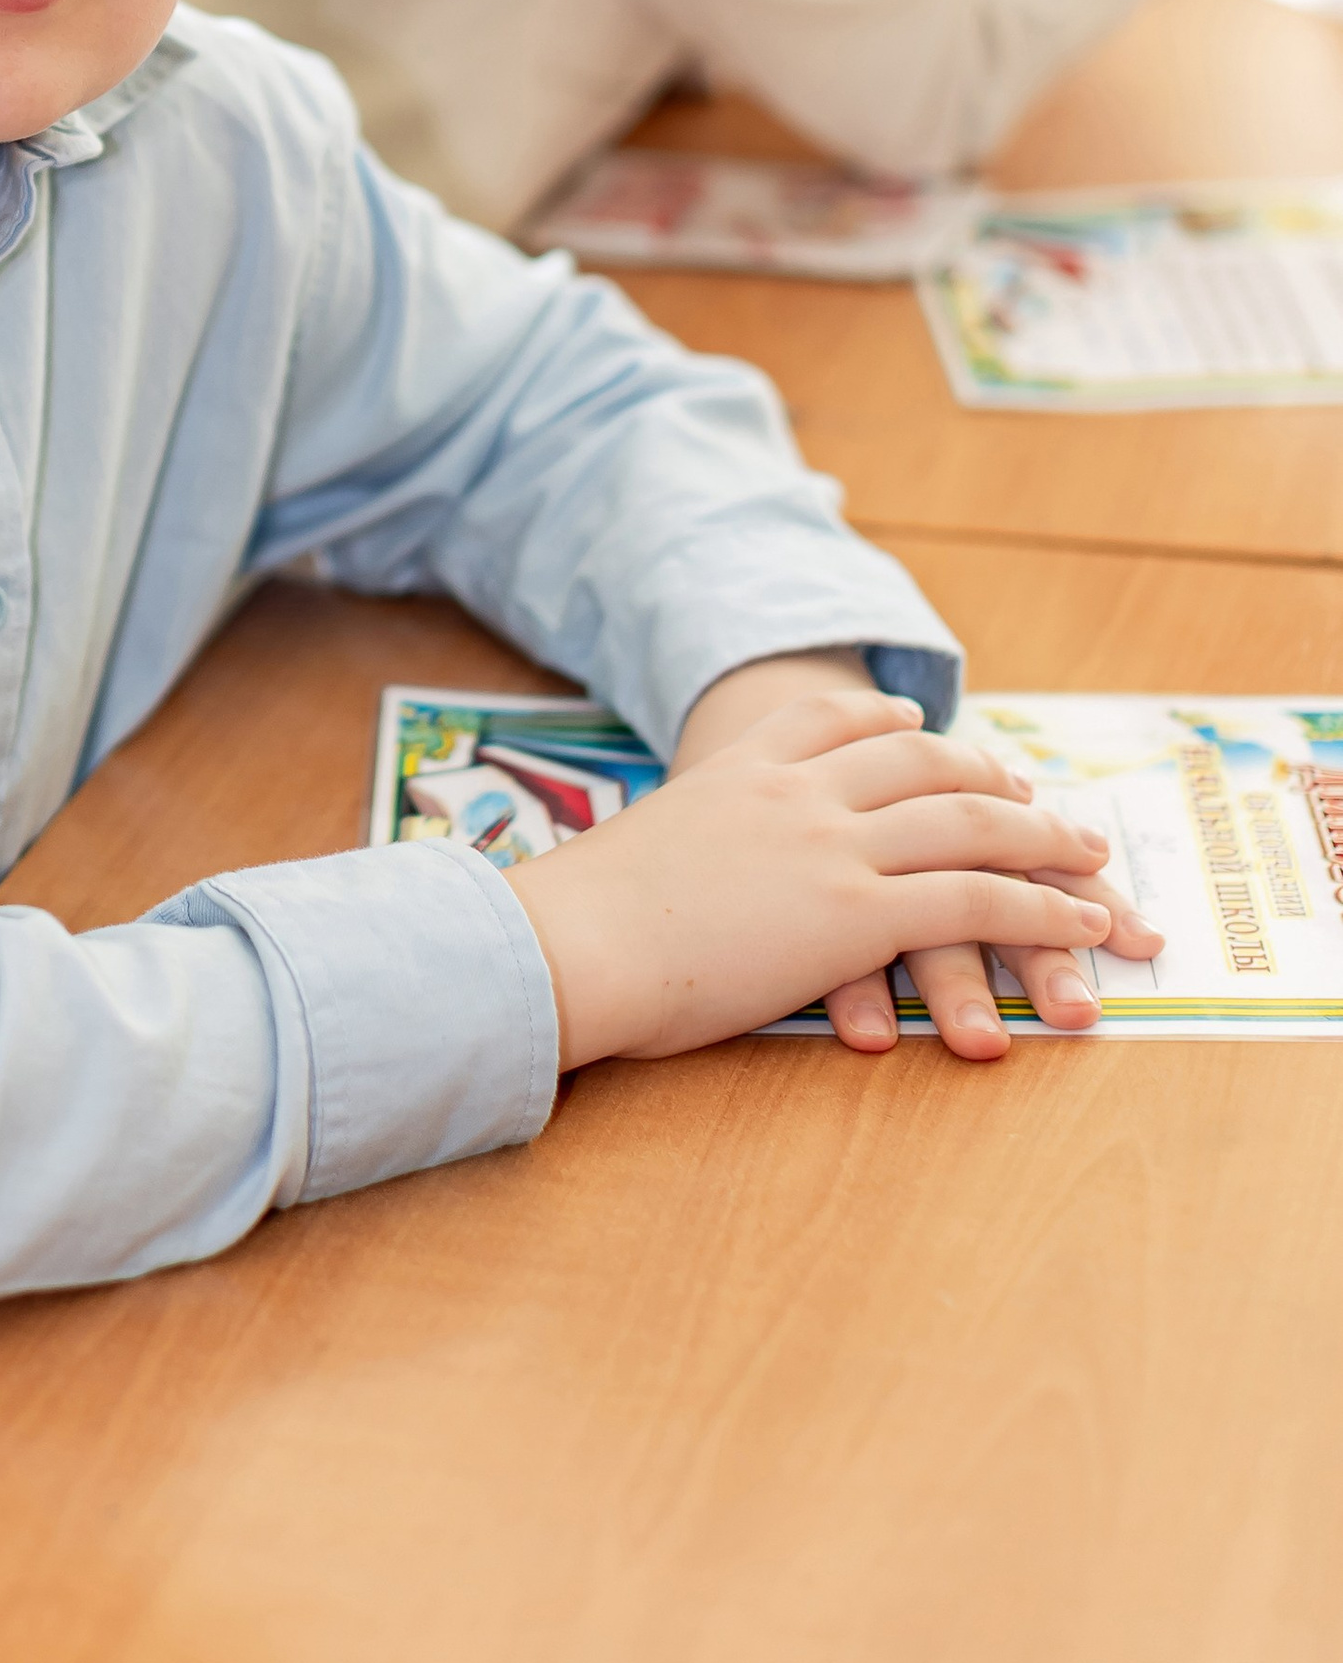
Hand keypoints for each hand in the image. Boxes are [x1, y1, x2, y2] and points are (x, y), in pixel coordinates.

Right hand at [511, 682, 1162, 1069]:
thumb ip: (669, 853)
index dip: (881, 718)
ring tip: (1091, 852)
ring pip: (966, 821)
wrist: (572, 945)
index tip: (916, 720)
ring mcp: (829, 847)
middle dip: (984, 771)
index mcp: (734, 769)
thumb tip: (644, 884)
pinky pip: (974, 898)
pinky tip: (1076, 920)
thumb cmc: (579, 923)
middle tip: (1030, 789)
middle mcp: (794, 792)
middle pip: (917, 759)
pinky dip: (1038, 906)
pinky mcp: (855, 913)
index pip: (824, 717)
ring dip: (1041, 834)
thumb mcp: (632, 855)